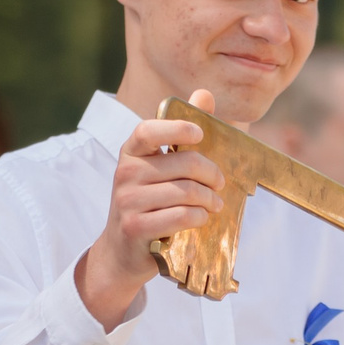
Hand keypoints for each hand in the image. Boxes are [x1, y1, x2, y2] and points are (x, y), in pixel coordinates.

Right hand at [74, 91, 225, 330]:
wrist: (123, 250)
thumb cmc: (149, 201)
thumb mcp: (160, 166)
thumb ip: (182, 131)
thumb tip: (204, 94)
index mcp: (131, 152)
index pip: (149, 130)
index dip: (177, 128)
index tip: (200, 135)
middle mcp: (125, 173)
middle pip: (183, 164)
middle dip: (212, 174)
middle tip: (220, 184)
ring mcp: (127, 202)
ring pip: (186, 192)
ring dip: (209, 200)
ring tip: (214, 204)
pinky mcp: (135, 228)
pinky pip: (180, 216)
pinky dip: (198, 217)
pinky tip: (201, 218)